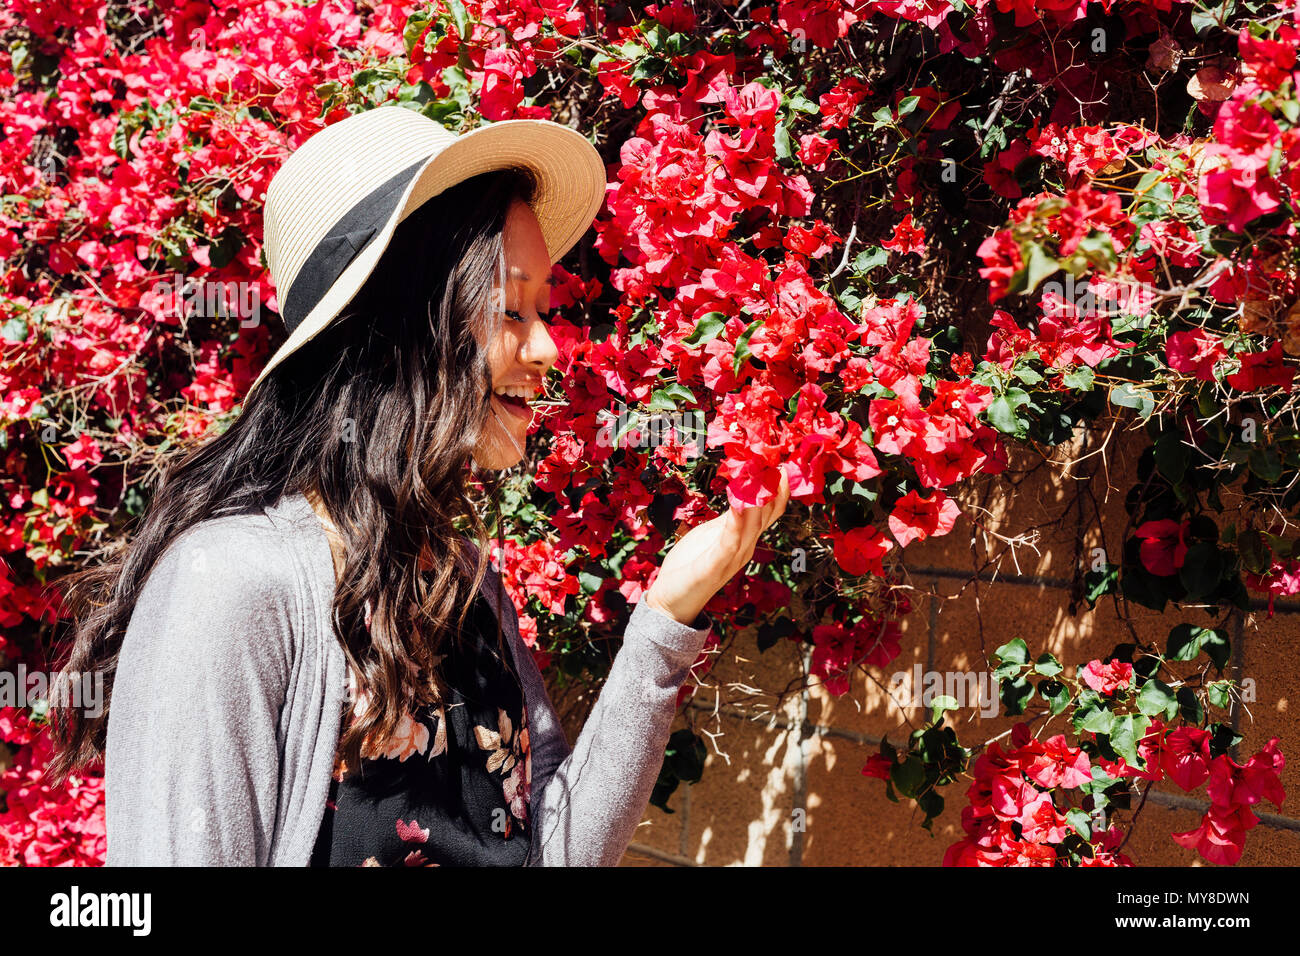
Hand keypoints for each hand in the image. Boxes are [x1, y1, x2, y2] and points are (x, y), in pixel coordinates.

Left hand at [643, 468, 790, 626]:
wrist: (673, 600)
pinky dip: (738, 520)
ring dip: (759, 497)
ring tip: (762, 472)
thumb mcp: (713, 534)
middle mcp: (746, 545)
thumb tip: (742, 493)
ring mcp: (734, 556)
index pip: (771, 508)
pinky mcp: (717, 565)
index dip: (779, 485)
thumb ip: (730, 518)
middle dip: (773, 484)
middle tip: (776, 456)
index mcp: (746, 536)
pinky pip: (732, 539)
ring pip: (755, 523)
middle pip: (769, 512)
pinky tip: (739, 501)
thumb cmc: (692, 564)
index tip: (780, 458)